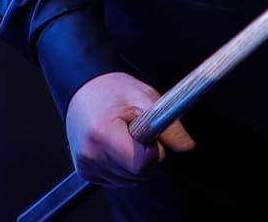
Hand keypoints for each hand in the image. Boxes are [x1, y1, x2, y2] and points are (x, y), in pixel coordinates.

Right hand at [64, 72, 194, 186]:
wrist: (81, 87)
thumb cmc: (110, 89)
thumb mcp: (143, 97)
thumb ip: (169, 124)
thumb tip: (186, 145)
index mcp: (102, 134)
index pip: (141, 165)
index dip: (153, 151)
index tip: (149, 136)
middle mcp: (90, 155)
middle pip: (137, 175)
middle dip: (146, 157)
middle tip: (136, 132)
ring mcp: (86, 165)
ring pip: (129, 181)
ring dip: (134, 163)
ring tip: (124, 136)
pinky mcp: (85, 171)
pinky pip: (116, 180)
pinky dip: (122, 167)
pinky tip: (116, 146)